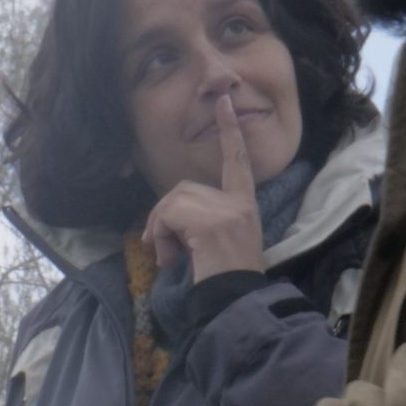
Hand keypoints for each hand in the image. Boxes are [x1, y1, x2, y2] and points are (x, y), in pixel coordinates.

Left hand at [141, 97, 265, 281]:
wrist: (235, 302)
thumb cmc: (225, 281)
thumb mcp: (217, 243)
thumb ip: (199, 221)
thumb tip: (160, 225)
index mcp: (245, 205)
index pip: (238, 161)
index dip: (230, 132)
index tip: (224, 102)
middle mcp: (238, 203)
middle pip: (184, 189)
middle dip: (165, 217)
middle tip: (165, 251)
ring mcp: (225, 211)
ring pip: (173, 201)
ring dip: (160, 230)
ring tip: (169, 258)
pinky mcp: (209, 223)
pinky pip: (168, 215)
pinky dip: (160, 236)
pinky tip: (170, 259)